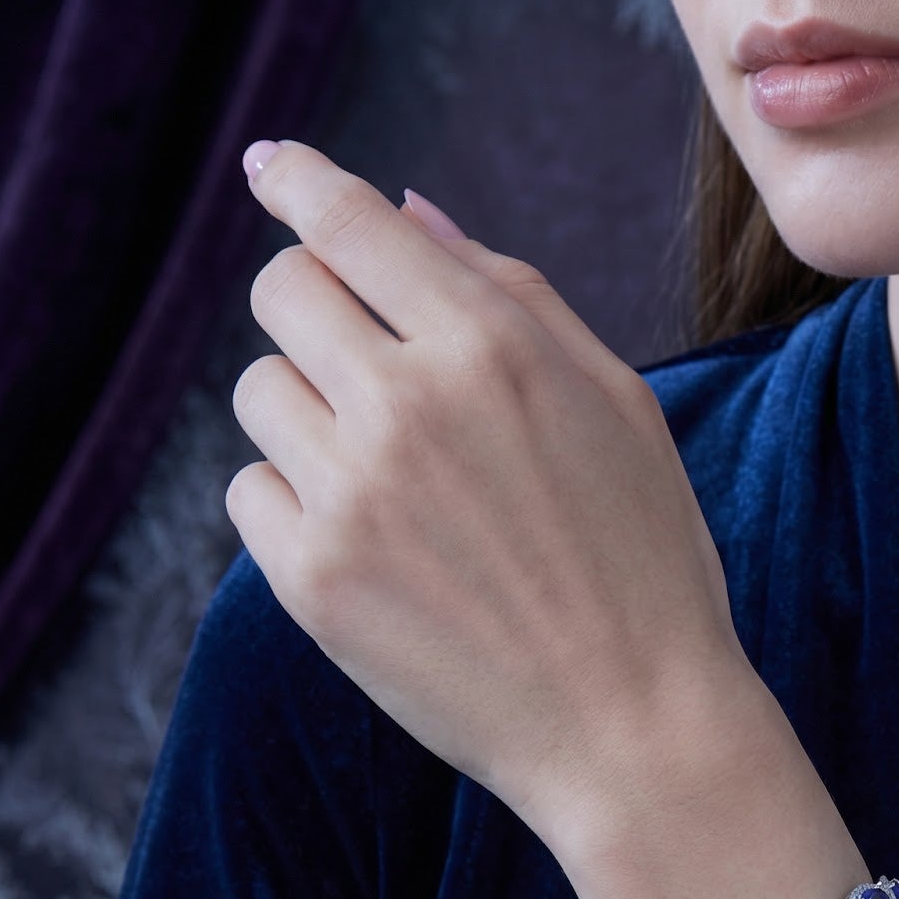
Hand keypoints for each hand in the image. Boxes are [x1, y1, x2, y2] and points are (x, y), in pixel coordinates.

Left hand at [226, 140, 746, 838]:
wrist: (636, 727)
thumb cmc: (647, 563)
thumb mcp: (619, 406)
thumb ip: (513, 294)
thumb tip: (406, 212)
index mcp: (493, 346)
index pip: (350, 221)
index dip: (300, 182)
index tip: (272, 171)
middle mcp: (407, 405)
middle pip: (282, 293)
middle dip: (317, 311)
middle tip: (371, 368)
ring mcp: (351, 495)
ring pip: (260, 393)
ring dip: (313, 417)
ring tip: (400, 485)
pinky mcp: (313, 581)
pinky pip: (252, 492)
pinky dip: (298, 506)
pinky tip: (379, 549)